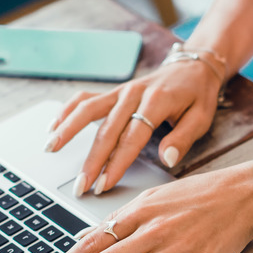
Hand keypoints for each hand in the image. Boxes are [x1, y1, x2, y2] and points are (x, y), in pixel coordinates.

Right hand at [45, 60, 222, 195]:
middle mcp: (134, 94)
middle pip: (106, 130)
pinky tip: (53, 127)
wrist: (193, 66)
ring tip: (50, 149)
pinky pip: (85, 98)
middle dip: (91, 161)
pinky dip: (67, 111)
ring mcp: (121, 90)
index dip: (116, 163)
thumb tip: (167, 160)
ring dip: (68, 130)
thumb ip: (183, 138)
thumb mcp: (201, 118)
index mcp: (156, 102)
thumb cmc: (197, 96)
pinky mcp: (113, 91)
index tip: (104, 184)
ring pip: (88, 110)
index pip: (131, 138)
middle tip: (81, 186)